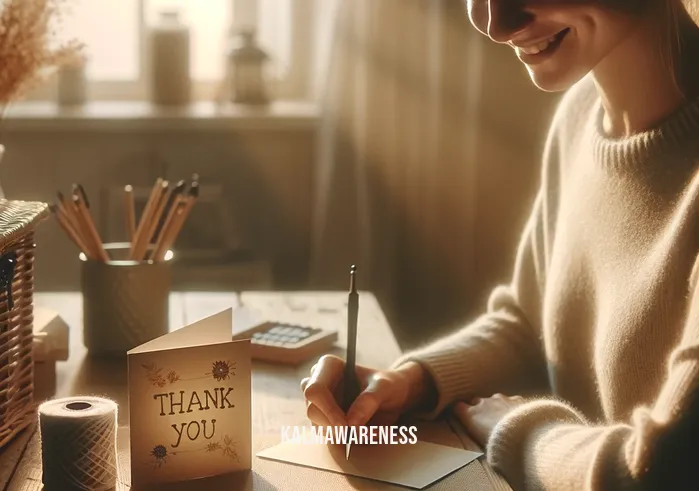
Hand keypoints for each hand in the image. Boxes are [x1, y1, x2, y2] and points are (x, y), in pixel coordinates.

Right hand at [300, 355, 432, 426]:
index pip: (315, 390)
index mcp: (328, 366)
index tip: (346, 426)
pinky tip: (365, 433)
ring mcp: (320, 402)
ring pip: (318, 426)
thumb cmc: (388, 385)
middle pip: (312, 410)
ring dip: (343, 435)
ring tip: (370, 431)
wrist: (394, 397)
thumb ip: (369, 401)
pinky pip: (328, 435)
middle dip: (334, 426)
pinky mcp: (325, 419)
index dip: (327, 410)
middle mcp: (319, 382)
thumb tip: (350, 423)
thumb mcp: (384, 388)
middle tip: (358, 434)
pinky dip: (346, 439)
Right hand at [454, 393, 525, 447]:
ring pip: (494, 399)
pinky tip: (519, 417)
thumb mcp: (482, 446)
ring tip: (503, 420)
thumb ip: (477, 437)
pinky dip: (512, 407)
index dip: (460, 412)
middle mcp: (484, 403)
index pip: (458, 407)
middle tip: (484, 421)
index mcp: (471, 415)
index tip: (461, 417)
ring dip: (496, 407)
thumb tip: (476, 441)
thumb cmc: (499, 445)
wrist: (524, 436)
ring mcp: (501, 399)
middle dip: (478, 408)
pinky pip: (511, 401)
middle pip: (476, 401)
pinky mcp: (517, 399)